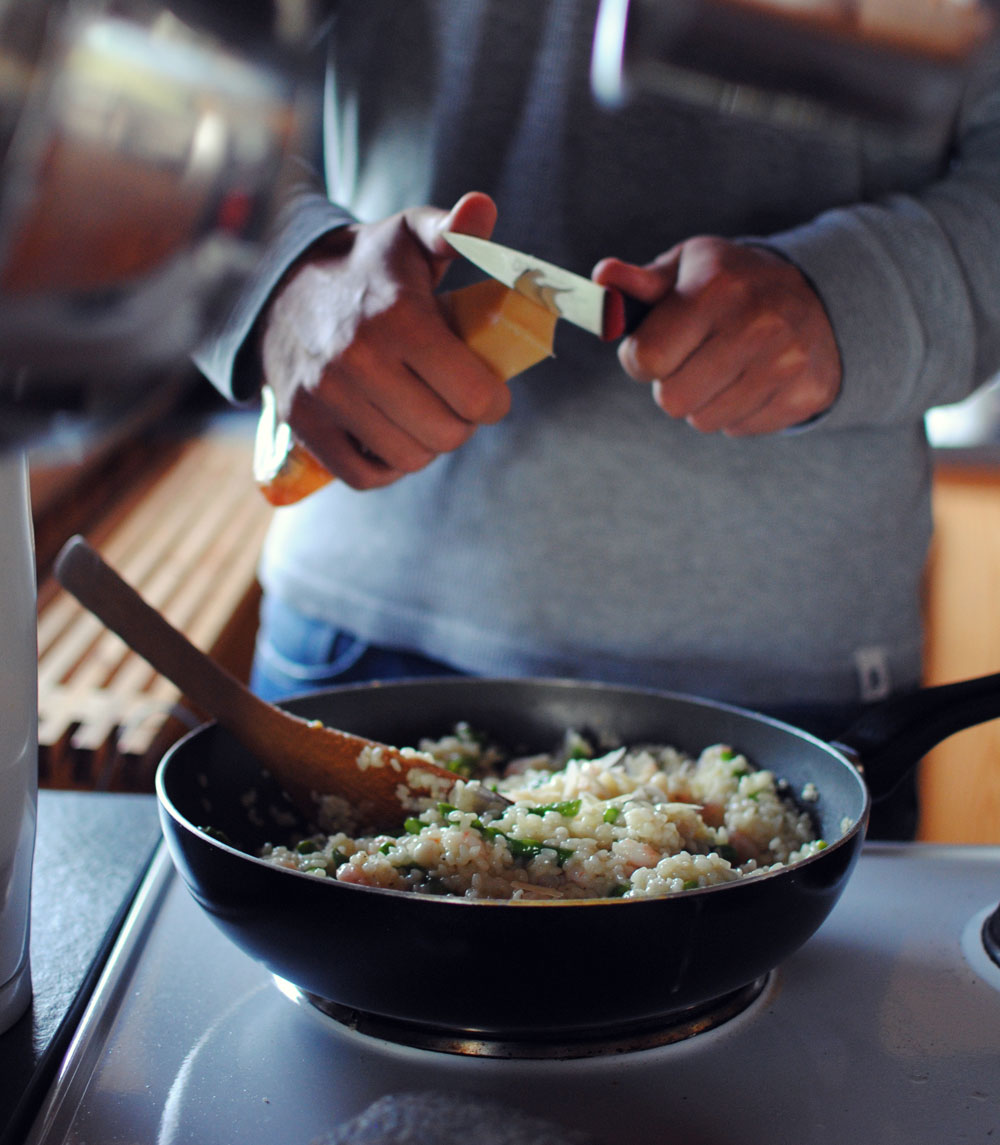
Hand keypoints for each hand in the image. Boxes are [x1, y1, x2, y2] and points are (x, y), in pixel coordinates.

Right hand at [260, 191, 510, 489]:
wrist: (281, 286)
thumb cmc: (367, 266)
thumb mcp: (409, 235)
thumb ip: (453, 228)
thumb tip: (482, 210)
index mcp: (397, 316)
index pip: (473, 395)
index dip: (494, 402)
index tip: (491, 394)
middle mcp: (357, 359)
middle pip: (445, 434)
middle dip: (463, 423)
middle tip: (458, 405)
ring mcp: (324, 394)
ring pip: (408, 460)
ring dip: (427, 446)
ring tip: (427, 419)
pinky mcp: (302, 422)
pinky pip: (364, 476)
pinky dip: (387, 469)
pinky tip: (393, 439)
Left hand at [593, 237, 841, 434]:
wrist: (822, 295)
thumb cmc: (734, 283)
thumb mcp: (689, 267)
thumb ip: (640, 282)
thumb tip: (603, 277)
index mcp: (717, 287)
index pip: (647, 358)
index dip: (641, 359)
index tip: (656, 346)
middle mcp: (757, 325)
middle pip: (671, 399)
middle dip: (672, 383)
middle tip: (693, 358)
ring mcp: (786, 363)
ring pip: (703, 421)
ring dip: (703, 401)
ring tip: (725, 367)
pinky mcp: (805, 395)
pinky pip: (739, 429)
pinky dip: (737, 411)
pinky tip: (753, 378)